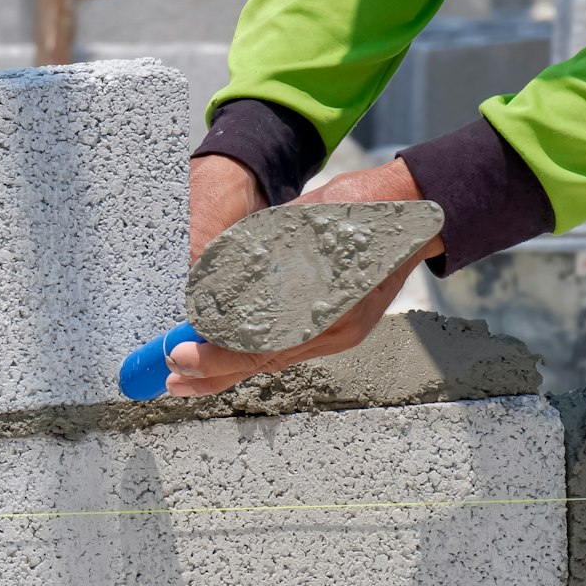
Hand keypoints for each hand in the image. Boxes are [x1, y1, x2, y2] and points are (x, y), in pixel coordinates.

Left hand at [166, 158, 443, 396]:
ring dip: (229, 366)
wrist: (413, 212)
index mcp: (328, 306)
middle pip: (265, 361)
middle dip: (214, 372)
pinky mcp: (340, 329)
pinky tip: (226, 357)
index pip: (262, 343)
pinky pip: (288, 348)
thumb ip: (261, 250)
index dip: (218, 353)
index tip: (181, 353)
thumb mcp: (303, 220)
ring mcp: (340, 332)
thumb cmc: (359, 208)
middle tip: (172, 378)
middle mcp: (336, 328)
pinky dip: (253, 354)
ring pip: (274, 359)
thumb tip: (210, 278)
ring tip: (188, 375)